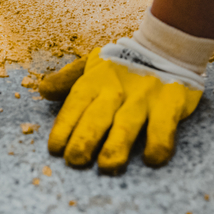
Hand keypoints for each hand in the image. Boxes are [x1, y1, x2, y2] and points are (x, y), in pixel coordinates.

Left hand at [40, 46, 202, 174]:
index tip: (55, 148)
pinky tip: (151, 159)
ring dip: (117, 144)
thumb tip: (43, 90)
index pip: (76, 104)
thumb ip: (69, 79)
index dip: (64, 126)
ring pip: (128, 122)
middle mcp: (117, 89)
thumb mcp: (94, 65)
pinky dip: (159, 142)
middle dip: (85, 138)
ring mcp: (144, 97)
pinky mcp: (170, 103)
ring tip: (108, 166)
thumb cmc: (123, 65)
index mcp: (95, 81)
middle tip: (75, 161)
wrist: (167, 47)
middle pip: (98, 116)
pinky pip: (164, 126)